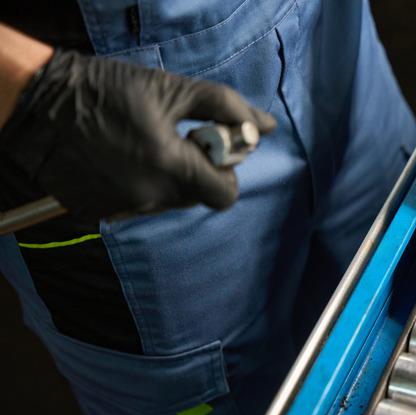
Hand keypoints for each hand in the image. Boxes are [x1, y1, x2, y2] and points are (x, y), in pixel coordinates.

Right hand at [0, 49, 274, 220]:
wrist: (39, 104)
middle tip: (175, 139)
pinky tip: (117, 158)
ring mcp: (120, 209)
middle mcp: (148, 197)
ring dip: (166, 179)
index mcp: (171, 168)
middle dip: (196, 172)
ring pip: (165, 203)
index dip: (225, 171)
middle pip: (196, 198)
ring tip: (142, 145)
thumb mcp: (172, 90)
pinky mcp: (96, 214)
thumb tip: (266, 126)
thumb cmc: (108, 90)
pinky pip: (134, 206)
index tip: (207, 146)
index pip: (226, 194)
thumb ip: (226, 108)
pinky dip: (136, 187)